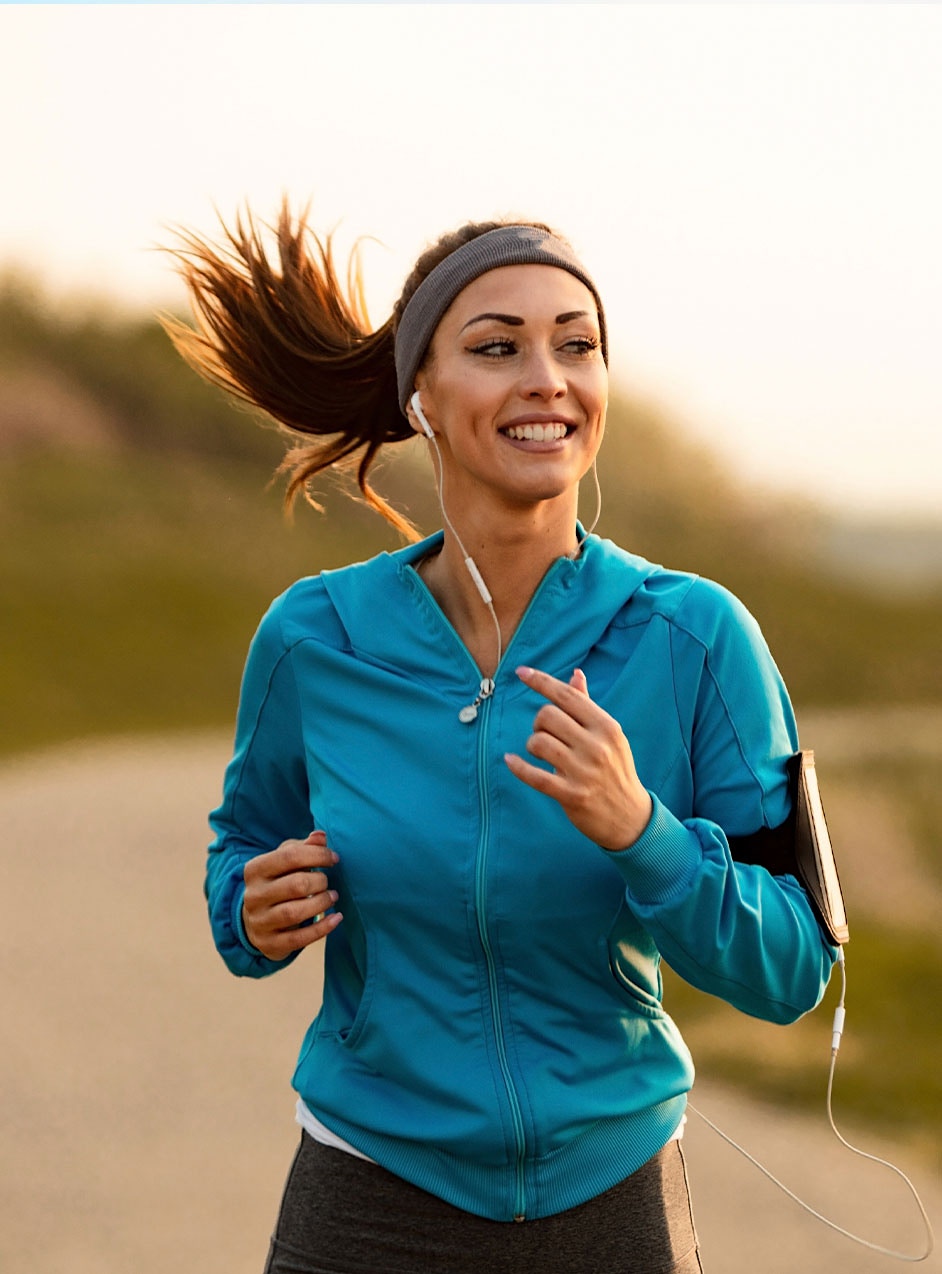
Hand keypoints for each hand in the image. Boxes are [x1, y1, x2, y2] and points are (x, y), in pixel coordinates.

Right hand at [242, 831, 341, 959]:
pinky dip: (322, 928)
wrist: (254, 921)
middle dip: (320, 881)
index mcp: (255, 869)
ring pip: (295, 912)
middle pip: (295, 885)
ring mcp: (260, 922)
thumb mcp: (284, 861)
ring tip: (332, 897)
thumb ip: (302, 847)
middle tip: (328, 882)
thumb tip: (320, 836)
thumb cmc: (276, 883)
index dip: (317, 855)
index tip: (334, 858)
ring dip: (321, 903)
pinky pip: (299, 939)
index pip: (289, 856)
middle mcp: (253, 896)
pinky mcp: (269, 944)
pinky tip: (336, 919)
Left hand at [504, 666, 652, 851]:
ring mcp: (584, 771)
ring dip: (532, 745)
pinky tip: (510, 761)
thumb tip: (575, 675)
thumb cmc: (615, 769)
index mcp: (606, 726)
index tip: (521, 672)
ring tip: (540, 753)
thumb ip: (588, 706)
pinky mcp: (572, 795)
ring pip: (538, 742)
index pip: (567, 696)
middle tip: (545, 734)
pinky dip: (518, 767)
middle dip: (538, 722)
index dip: (541, 681)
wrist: (630, 817)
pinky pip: (534, 776)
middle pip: (547, 716)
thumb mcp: (609, 736)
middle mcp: (597, 746)